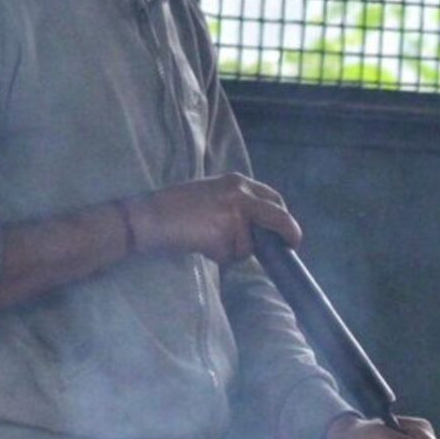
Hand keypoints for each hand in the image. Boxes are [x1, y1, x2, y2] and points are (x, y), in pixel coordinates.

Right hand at [129, 174, 300, 266]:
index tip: (287, 231)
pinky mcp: (224, 233)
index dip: (283, 217)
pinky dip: (219, 257)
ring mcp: (234, 213)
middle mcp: (241, 193)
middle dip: (287, 234)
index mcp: (238, 181)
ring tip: (207, 241)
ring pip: (249, 245)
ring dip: (234, 251)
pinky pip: (230, 256)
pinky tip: (201, 245)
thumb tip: (257, 228)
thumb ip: (236, 204)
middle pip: (278, 217)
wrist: (149, 216)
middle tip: (290, 247)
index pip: (273, 198)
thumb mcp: (213, 193)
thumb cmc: (175, 207)